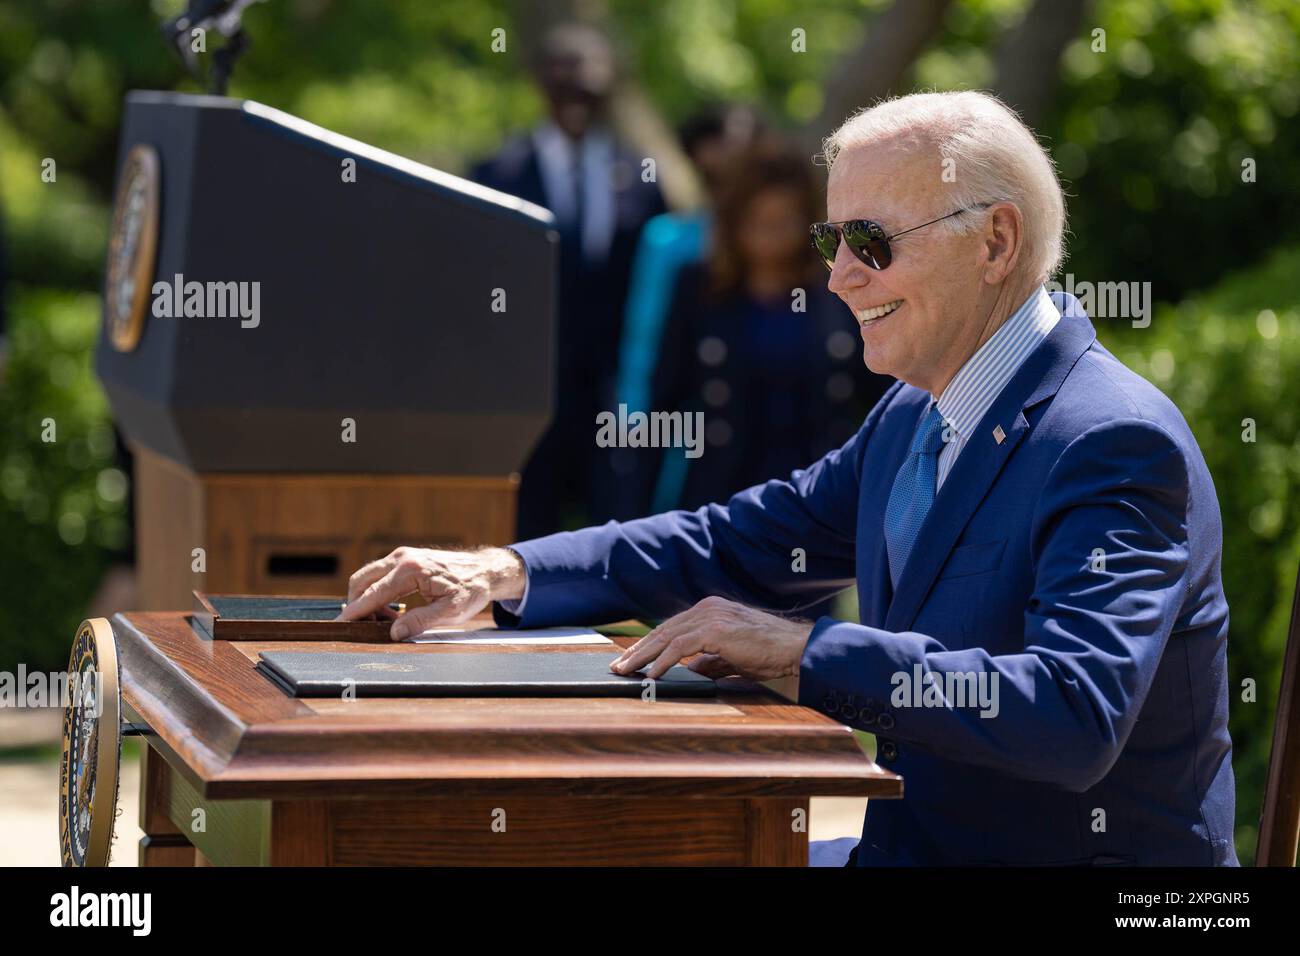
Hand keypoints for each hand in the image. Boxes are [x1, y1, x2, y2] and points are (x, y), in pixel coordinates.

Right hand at [337, 546, 525, 639]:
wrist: (485, 570)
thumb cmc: (471, 590)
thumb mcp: (451, 611)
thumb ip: (421, 622)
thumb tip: (394, 633)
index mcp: (411, 570)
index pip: (374, 593)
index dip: (356, 611)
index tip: (341, 623)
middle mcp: (402, 558)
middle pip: (362, 580)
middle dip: (356, 604)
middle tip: (364, 627)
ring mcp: (402, 555)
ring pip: (368, 576)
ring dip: (367, 599)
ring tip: (385, 622)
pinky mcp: (405, 558)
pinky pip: (380, 575)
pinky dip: (377, 592)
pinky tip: (392, 612)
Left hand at [610, 596, 813, 680]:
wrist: (794, 647)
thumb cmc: (769, 652)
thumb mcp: (732, 656)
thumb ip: (710, 661)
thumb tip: (690, 670)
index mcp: (711, 609)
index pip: (672, 626)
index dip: (649, 643)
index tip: (632, 658)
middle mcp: (708, 607)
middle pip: (663, 629)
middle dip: (638, 649)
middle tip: (619, 666)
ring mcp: (711, 616)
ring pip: (666, 636)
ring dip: (643, 656)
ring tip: (626, 671)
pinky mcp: (715, 630)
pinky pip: (680, 647)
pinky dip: (663, 661)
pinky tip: (652, 675)